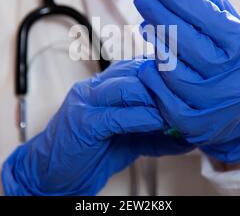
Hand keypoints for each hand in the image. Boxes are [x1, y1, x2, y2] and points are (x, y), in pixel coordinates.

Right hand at [1, 60, 193, 195]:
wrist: (50, 173)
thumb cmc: (90, 153)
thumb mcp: (128, 141)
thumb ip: (155, 134)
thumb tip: (188, 136)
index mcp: (103, 86)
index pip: (137, 67)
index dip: (163, 73)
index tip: (190, 81)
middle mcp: (94, 88)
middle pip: (134, 71)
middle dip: (164, 82)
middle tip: (189, 93)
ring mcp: (86, 102)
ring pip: (127, 86)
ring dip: (155, 97)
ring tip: (177, 109)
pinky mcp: (83, 122)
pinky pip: (117, 115)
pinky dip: (141, 118)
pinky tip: (158, 122)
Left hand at [134, 0, 239, 163]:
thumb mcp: (237, 30)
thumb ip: (212, 3)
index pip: (203, 15)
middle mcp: (229, 76)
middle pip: (183, 39)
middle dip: (157, 13)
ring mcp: (211, 102)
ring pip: (170, 68)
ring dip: (155, 44)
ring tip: (146, 27)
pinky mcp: (193, 123)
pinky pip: (163, 97)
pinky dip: (152, 78)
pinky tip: (148, 63)